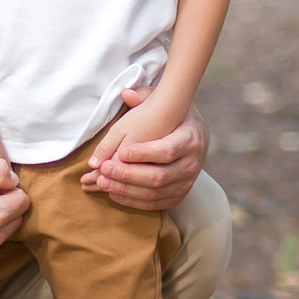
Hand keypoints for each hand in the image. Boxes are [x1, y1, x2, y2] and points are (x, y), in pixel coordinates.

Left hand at [83, 86, 206, 210]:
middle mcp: (192, 164)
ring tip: (102, 182)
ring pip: (154, 193)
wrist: (196, 136)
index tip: (120, 152)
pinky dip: (132, 201)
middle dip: (128, 175)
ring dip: (125, 190)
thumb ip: (144, 97)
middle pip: (159, 176)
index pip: (167, 151)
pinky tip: (114, 192)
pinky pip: (155, 204)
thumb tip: (126, 94)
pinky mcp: (178, 196)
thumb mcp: (164, 104)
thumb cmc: (174, 118)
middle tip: (104, 169)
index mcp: (190, 139)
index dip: (143, 154)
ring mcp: (186, 183)